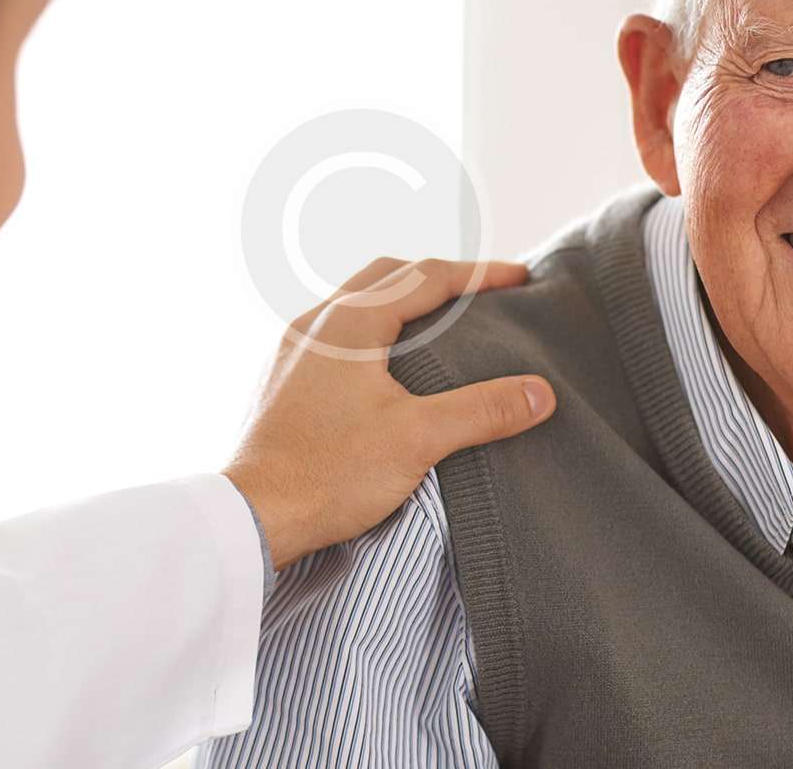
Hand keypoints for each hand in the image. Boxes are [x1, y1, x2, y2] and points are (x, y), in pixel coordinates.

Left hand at [222, 257, 555, 569]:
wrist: (252, 517)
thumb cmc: (328, 474)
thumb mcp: (418, 439)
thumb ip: (482, 410)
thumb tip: (540, 392)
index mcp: (349, 322)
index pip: (427, 276)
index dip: (480, 274)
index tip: (521, 277)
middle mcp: (316, 322)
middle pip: (389, 275)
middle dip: (441, 277)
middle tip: (485, 291)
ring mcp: (293, 349)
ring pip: (359, 301)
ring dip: (405, 300)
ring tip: (445, 320)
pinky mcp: (284, 378)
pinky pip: (338, 332)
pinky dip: (377, 329)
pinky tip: (391, 361)